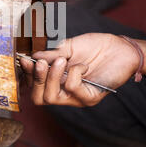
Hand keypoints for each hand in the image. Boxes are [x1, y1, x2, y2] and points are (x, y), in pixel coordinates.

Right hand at [19, 33, 145, 106]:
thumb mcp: (69, 47)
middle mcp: (65, 93)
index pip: (35, 86)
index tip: (25, 59)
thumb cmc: (96, 47)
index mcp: (57, 81)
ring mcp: (77, 98)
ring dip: (52, 76)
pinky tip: (84, 65)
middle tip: (40, 63)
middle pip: (39, 98)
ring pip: (52, 97)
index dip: (28, 75)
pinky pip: (72, 89)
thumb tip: (32, 57)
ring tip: (60, 60)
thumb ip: (51, 54)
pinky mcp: (90, 97)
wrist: (120, 47)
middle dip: (36, 79)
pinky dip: (74, 73)